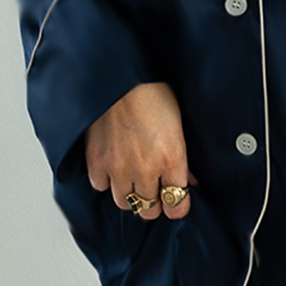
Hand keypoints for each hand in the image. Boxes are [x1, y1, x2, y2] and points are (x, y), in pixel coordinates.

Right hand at [84, 81, 196, 219]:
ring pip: (125, 203)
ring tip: (133, 178)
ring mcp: (119, 168)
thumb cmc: (152, 89)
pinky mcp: (96, 162)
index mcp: (172, 158)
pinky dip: (106, 180)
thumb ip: (183, 157)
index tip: (177, 200)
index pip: (178, 205)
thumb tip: (189, 178)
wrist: (120, 75)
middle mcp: (146, 169)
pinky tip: (113, 165)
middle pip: (150, 209)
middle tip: (155, 189)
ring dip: (131, 193)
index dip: (178, 205)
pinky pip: (101, 187)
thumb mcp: (179, 121)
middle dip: (155, 202)